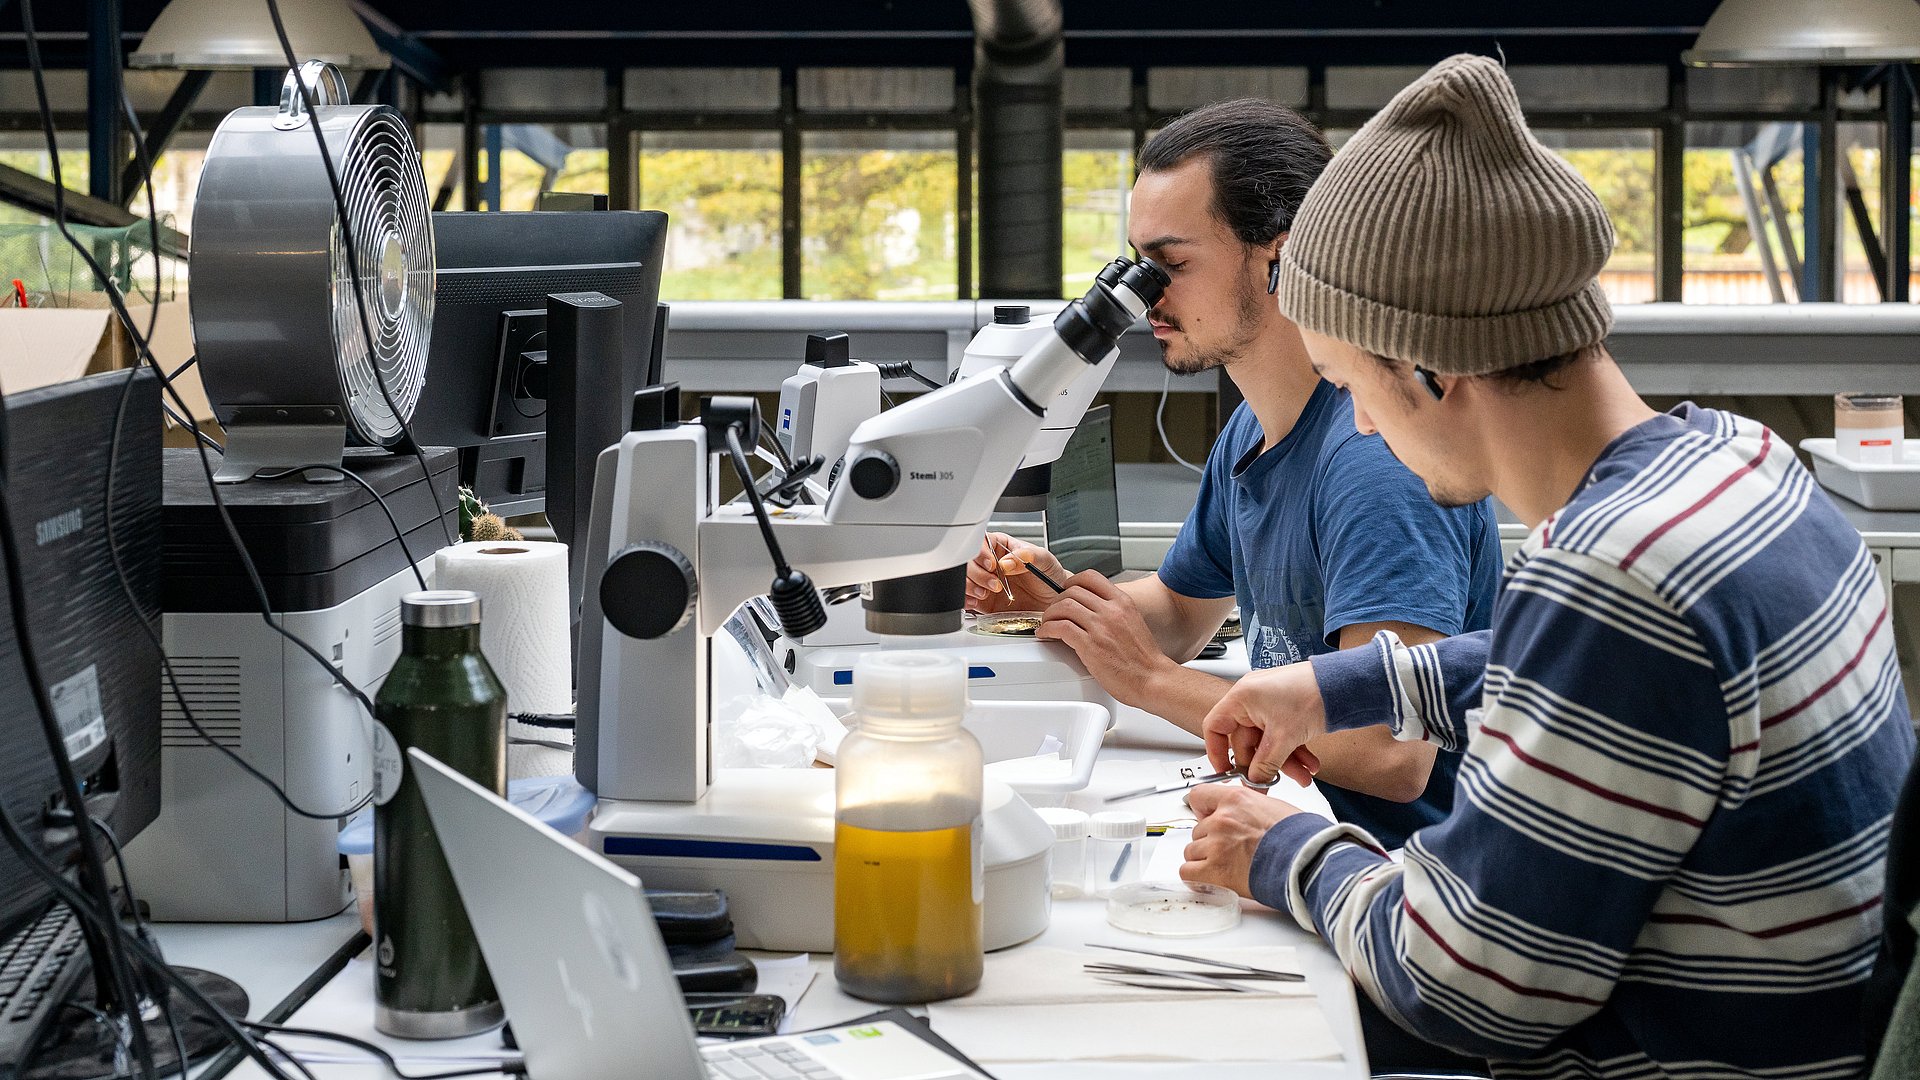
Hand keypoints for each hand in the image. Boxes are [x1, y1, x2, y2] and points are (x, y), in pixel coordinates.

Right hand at [964, 532, 1066, 612]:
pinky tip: (978, 601)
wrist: (1053, 601)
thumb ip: (1028, 556)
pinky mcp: (982, 600)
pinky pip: (965, 598)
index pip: (981, 542)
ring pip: (963, 579)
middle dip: (977, 573)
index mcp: (1002, 546)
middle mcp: (990, 563)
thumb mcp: (1045, 560)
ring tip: (986, 593)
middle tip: (994, 583)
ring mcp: (984, 582)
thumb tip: (1007, 561)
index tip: (991, 564)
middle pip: (968, 561)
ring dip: (970, 586)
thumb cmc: (1049, 575)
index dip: (981, 552)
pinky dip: (966, 600)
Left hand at [1035, 572, 1171, 705]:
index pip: (1090, 577)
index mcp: (1123, 602)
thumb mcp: (1133, 622)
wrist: (1153, 679)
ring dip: (1049, 615)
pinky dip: (1048, 629)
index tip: (1064, 590)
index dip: (1071, 582)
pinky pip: (1060, 628)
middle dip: (1057, 600)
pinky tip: (1046, 634)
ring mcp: (1100, 627)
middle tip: (1054, 612)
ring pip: (1063, 607)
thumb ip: (1114, 612)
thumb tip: (1093, 609)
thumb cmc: (1144, 659)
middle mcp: (1111, 610)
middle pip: (1072, 591)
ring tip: (1047, 623)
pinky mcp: (1090, 645)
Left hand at [1179, 784, 1304, 898]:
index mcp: (1236, 800)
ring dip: (1205, 860)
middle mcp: (1222, 820)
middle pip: (1197, 829)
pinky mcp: (1214, 871)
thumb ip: (1249, 808)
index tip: (1205, 816)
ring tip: (1229, 866)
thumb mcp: (1274, 808)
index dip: (1201, 809)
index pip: (1199, 796)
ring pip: (1191, 851)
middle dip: (1210, 840)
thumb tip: (1242, 815)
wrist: (1307, 863)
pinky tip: (1213, 879)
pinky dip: (1197, 878)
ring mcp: (1215, 846)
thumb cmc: (1301, 839)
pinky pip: (1188, 873)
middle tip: (1231, 850)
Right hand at [1201, 663, 1327, 788]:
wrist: (1345, 684)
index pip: (1215, 727)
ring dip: (1284, 762)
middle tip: (1271, 783)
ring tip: (1302, 775)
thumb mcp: (1284, 738)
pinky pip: (1282, 736)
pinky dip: (1293, 752)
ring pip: (1268, 741)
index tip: (1226, 772)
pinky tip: (1309, 765)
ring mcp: (1269, 704)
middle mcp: (1251, 699)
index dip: (1217, 752)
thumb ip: (1265, 764)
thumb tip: (1254, 780)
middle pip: (1246, 741)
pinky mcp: (1286, 709)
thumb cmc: (1313, 694)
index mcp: (1241, 698)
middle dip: (1264, 764)